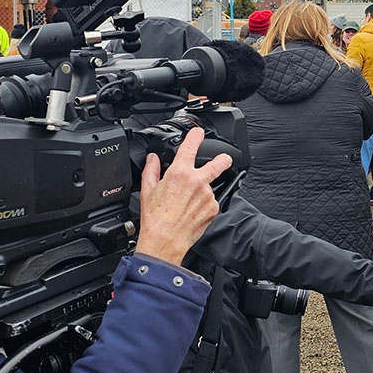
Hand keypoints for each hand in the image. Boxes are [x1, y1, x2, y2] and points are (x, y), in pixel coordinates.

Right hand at [136, 126, 232, 264]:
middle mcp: (197, 181)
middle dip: (224, 158)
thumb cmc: (155, 218)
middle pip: (219, 163)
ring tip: (187, 203)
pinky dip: (204, 205)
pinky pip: (211, 202)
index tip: (199, 132)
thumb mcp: (147, 190)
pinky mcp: (213, 208)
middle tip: (224, 158)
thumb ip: (152, 170)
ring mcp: (208, 195)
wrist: (166, 240)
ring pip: (210, 187)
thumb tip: (153, 159)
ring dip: (203, 191)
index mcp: (179, 173)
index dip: (196, 136)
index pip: (190, 147)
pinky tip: (192, 212)